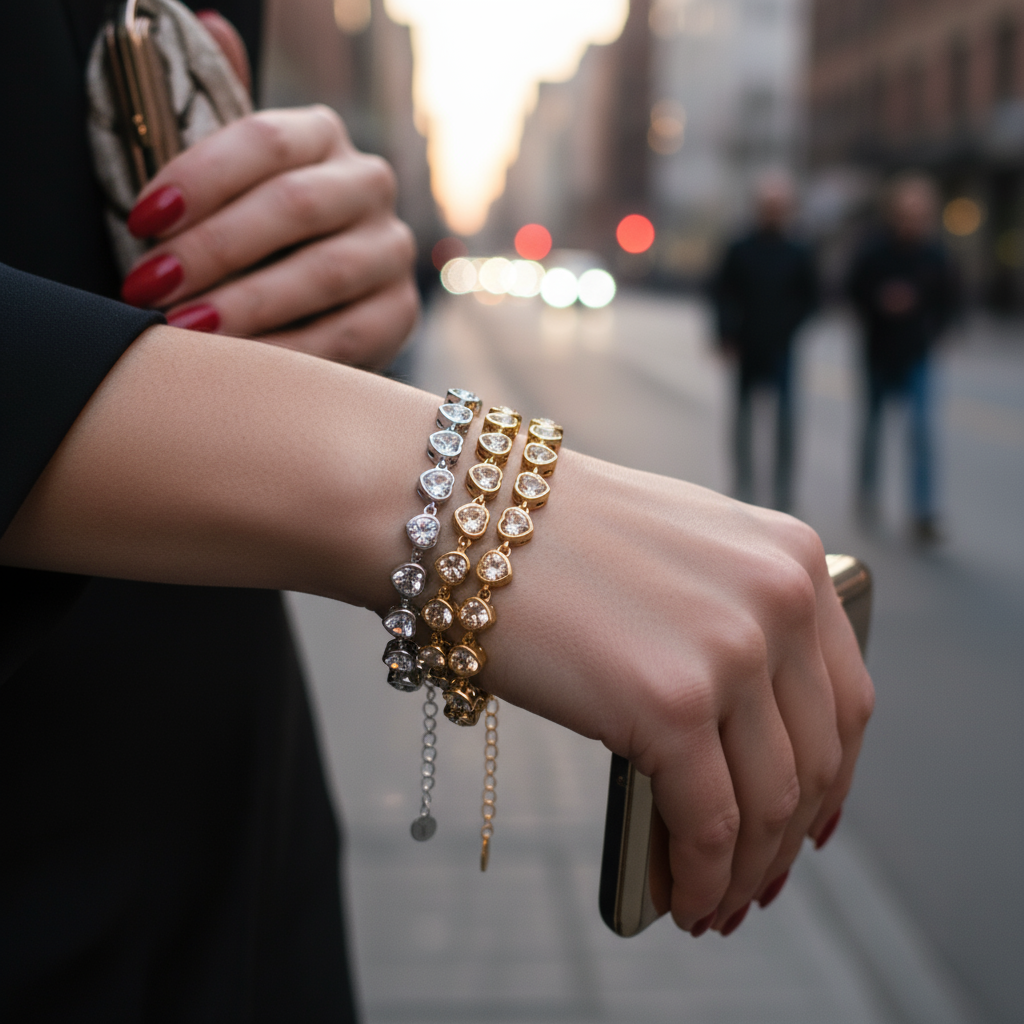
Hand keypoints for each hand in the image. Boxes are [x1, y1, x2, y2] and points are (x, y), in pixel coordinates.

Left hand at [122, 106, 418, 368]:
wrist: (321, 299)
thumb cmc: (258, 234)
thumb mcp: (236, 173)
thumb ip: (223, 109)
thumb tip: (208, 22)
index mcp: (323, 136)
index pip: (265, 140)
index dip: (199, 177)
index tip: (140, 220)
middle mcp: (369, 184)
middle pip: (295, 205)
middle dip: (215, 248)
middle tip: (150, 285)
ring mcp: (392, 249)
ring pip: (325, 272)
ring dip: (249, 304)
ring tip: (186, 329)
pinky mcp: (400, 311)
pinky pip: (347, 334)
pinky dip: (289, 351)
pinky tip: (240, 365)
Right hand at [481, 451, 873, 934]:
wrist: (464, 514)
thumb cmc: (553, 535)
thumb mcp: (681, 552)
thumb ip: (736, 616)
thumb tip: (749, 729)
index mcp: (792, 557)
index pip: (846, 698)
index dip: (833, 779)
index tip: (810, 825)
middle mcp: (781, 598)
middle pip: (815, 760)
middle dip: (787, 840)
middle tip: (755, 884)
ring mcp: (731, 650)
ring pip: (769, 803)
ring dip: (746, 873)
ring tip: (716, 906)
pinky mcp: (672, 703)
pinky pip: (708, 823)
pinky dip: (704, 878)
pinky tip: (687, 903)